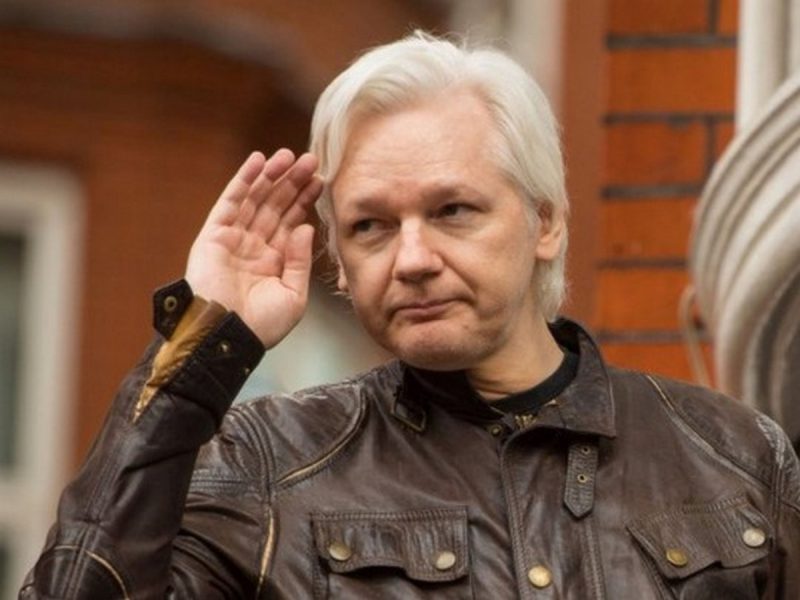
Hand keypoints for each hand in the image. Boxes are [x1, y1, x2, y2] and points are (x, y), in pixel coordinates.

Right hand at [185, 149, 322, 348]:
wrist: (227, 337)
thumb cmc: (261, 326)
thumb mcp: (294, 296)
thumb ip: (300, 261)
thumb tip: (306, 227)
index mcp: (274, 261)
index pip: (292, 222)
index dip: (305, 200)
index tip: (321, 180)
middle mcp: (254, 246)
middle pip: (276, 206)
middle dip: (293, 183)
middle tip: (312, 160)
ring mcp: (234, 239)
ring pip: (256, 199)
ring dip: (272, 175)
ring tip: (290, 156)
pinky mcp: (214, 235)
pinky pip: (231, 202)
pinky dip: (244, 180)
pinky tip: (258, 161)